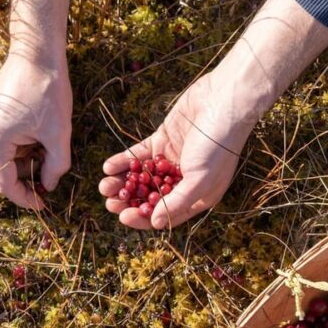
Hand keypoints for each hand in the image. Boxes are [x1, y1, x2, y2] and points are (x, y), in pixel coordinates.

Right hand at [0, 55, 71, 209]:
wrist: (36, 56)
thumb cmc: (47, 91)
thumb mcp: (59, 134)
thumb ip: (55, 166)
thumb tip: (48, 186)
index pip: (4, 185)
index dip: (24, 199)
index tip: (44, 204)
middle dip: (20, 186)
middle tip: (45, 186)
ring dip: (18, 171)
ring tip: (44, 159)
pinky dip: (15, 156)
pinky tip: (35, 147)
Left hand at [99, 73, 256, 228]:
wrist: (223, 103)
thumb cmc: (218, 146)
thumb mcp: (199, 180)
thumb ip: (176, 203)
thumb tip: (155, 224)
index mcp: (197, 196)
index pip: (166, 215)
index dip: (144, 219)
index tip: (124, 217)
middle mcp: (183, 182)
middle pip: (150, 198)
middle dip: (129, 202)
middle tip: (110, 203)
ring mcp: (171, 161)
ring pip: (142, 178)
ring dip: (122, 183)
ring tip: (104, 186)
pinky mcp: (162, 141)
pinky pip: (139, 156)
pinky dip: (124, 162)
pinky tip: (108, 167)